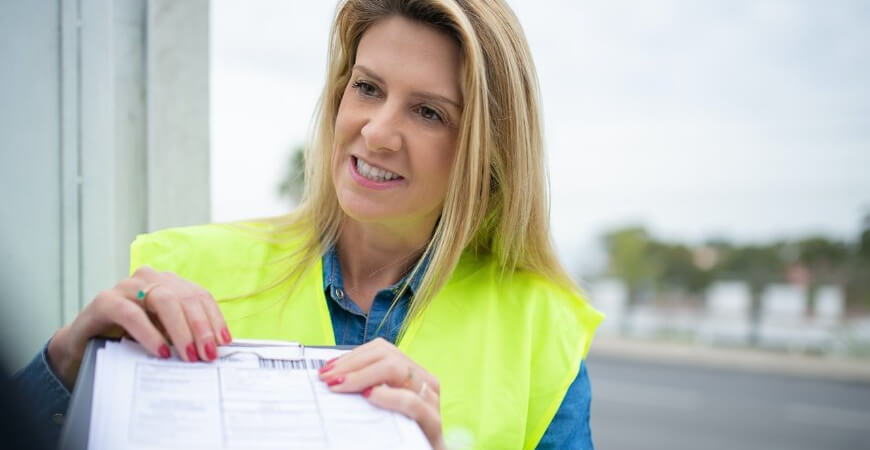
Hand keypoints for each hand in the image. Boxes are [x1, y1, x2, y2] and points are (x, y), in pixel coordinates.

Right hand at [47, 266, 231, 387]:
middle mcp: (149, 279)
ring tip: (189, 355)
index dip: (214, 318)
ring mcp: (126, 286)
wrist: (84, 346)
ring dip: (180, 330)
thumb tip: (214, 347)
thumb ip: (185, 334)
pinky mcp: (104, 301)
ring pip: (163, 300)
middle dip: (201, 327)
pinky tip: (161, 351)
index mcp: (168, 283)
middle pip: (185, 297)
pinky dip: (149, 333)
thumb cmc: (129, 339)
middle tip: (209, 354)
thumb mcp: (163, 334)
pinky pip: (131, 313)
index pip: (199, 295)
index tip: (224, 342)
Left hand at [317, 338, 444, 448]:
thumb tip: (335, 376)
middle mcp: (424, 381)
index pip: (383, 350)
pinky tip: (369, 395)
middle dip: (353, 363)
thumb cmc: (401, 434)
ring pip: (398, 370)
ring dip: (362, 375)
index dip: (354, 355)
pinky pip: (410, 401)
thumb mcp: (385, 405)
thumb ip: (370, 387)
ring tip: (340, 385)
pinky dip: (387, 395)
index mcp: (413, 374)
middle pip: (388, 356)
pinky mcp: (433, 422)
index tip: (329, 367)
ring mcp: (431, 400)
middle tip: (328, 377)